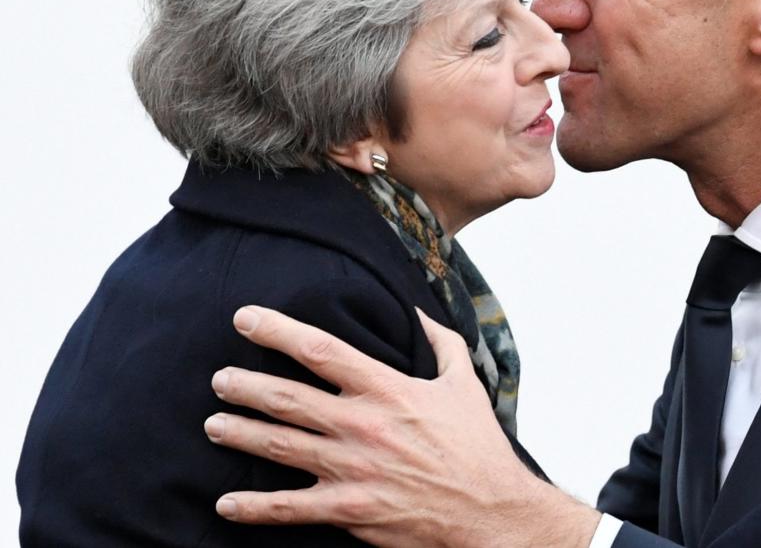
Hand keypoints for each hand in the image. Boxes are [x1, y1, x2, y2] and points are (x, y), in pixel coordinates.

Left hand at [204, 306, 599, 547]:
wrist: (489, 508)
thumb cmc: (476, 444)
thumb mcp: (464, 383)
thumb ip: (440, 342)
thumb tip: (416, 309)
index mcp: (388, 389)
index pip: (321, 350)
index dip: (277, 331)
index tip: (245, 318)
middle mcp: (363, 425)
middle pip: (287, 398)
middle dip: (244, 386)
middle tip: (219, 379)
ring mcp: (353, 469)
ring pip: (279, 446)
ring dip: (239, 434)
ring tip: (213, 424)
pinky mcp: (349, 510)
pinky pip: (289, 508)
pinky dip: (252, 507)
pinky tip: (225, 503)